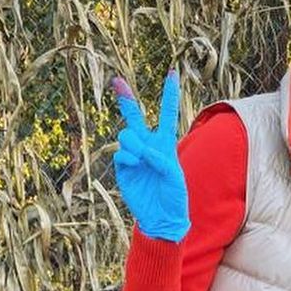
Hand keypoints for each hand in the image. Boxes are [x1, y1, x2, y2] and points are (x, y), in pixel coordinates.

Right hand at [111, 72, 189, 242]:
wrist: (160, 217)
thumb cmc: (174, 196)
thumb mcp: (175, 177)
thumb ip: (161, 160)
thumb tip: (142, 151)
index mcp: (165, 144)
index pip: (167, 114)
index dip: (169, 94)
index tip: (172, 72)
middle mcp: (148, 146)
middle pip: (135, 117)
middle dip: (125, 98)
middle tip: (116, 80)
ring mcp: (134, 156)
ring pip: (126, 135)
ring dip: (133, 143)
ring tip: (141, 158)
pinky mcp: (123, 169)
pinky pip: (120, 154)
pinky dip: (128, 158)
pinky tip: (135, 165)